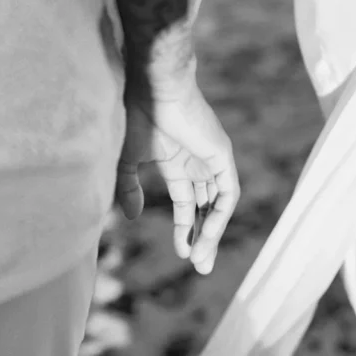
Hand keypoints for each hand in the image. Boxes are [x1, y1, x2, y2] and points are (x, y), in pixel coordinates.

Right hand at [115, 77, 239, 274]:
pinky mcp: (222, 155)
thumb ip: (128, 188)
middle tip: (200, 266)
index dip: (185, 230)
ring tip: (201, 260)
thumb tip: (131, 217)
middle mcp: (198, 163)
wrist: (153, 88)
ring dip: (212, 233)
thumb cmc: (138, 116)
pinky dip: (220, 216)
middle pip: (207, 208)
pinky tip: (209, 236)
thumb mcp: (127, 159)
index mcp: (177, 163)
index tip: (182, 254)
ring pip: (218, 204)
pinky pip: (227, 193)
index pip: (188, 204)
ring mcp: (212, 159)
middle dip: (204, 238)